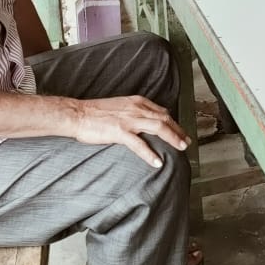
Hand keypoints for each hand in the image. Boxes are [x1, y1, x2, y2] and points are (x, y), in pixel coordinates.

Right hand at [72, 95, 189, 166]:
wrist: (77, 114)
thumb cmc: (95, 112)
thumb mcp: (120, 106)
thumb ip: (134, 111)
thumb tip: (146, 119)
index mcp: (137, 102)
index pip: (161, 111)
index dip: (173, 122)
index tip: (180, 130)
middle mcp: (136, 108)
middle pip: (165, 119)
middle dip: (178, 130)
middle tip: (187, 141)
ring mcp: (129, 120)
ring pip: (158, 128)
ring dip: (173, 138)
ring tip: (181, 148)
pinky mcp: (120, 132)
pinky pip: (139, 145)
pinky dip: (150, 154)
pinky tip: (158, 162)